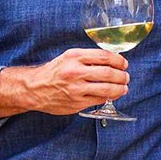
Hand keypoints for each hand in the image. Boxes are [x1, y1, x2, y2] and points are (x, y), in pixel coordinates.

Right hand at [0, 48, 128, 117]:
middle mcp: (75, 72)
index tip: (123, 63)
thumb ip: (88, 57)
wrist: (34, 88)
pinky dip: (109, 97)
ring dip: (120, 88)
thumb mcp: (69, 57)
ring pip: (106, 89)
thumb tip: (112, 60)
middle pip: (108, 73)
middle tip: (126, 76)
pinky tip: (112, 94)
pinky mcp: (76, 103)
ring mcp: (76, 89)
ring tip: (124, 87)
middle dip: (122, 75)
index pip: (104, 56)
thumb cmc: (54, 71)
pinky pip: (99, 100)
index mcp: (75, 57)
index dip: (118, 60)